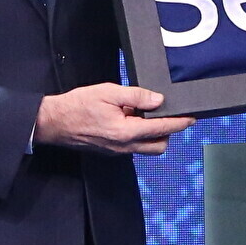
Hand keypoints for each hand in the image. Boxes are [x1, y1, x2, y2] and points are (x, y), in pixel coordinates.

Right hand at [36, 81, 192, 154]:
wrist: (53, 122)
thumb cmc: (77, 106)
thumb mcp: (108, 92)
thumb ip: (136, 96)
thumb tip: (158, 100)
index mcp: (126, 132)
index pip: (162, 129)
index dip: (179, 123)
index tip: (191, 118)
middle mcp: (124, 147)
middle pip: (159, 146)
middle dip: (168, 132)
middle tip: (165, 114)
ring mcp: (117, 152)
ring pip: (146, 148)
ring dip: (152, 134)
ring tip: (141, 114)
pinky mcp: (111, 151)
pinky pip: (133, 147)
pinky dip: (138, 135)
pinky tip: (128, 119)